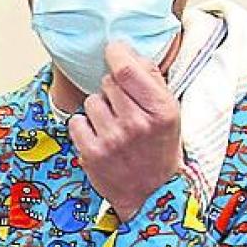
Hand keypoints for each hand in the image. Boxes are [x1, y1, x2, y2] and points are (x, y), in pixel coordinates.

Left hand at [68, 42, 183, 221]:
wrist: (151, 193)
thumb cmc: (159, 148)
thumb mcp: (169, 113)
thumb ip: (152, 79)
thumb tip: (128, 52)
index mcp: (161, 110)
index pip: (126, 69)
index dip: (116, 54)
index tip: (114, 52)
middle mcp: (137, 124)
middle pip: (107, 81)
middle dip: (112, 89)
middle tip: (123, 108)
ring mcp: (113, 140)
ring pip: (91, 101)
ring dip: (99, 110)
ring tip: (113, 126)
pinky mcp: (92, 154)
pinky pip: (77, 121)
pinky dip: (84, 127)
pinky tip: (100, 138)